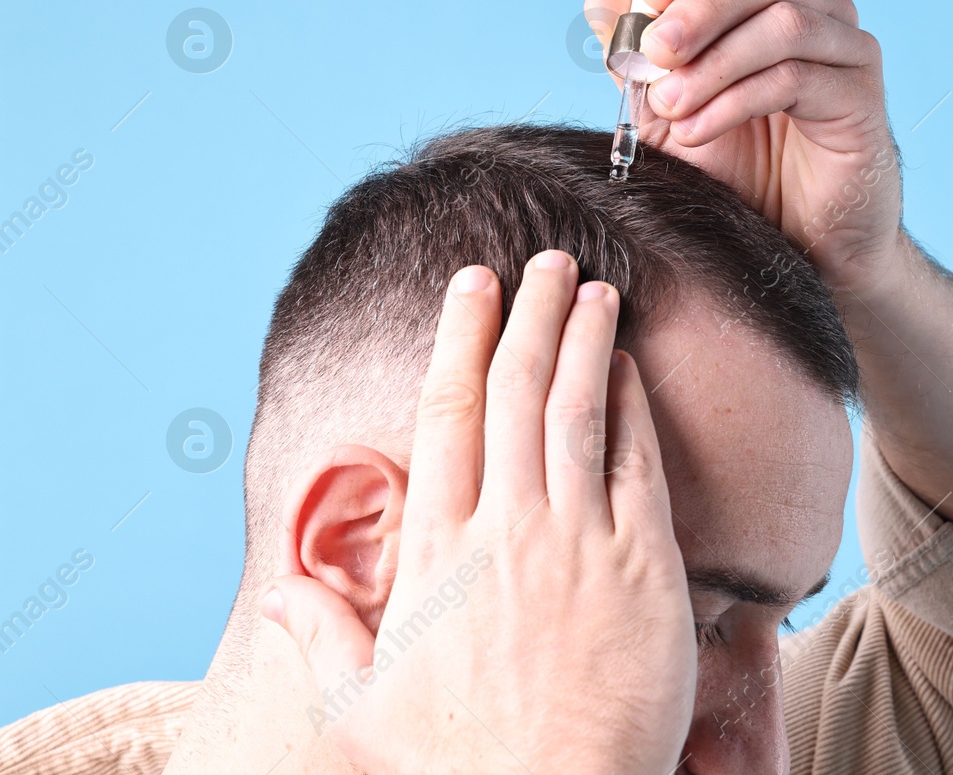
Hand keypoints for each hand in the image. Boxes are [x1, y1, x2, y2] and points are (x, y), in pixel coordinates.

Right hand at [263, 253, 694, 774]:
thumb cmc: (459, 764)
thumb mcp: (364, 704)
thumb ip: (322, 634)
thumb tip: (276, 591)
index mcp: (436, 550)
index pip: (447, 415)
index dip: (460, 339)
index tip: (469, 288)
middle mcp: (505, 529)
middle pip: (512, 393)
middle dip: (524, 315)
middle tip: (537, 261)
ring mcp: (577, 542)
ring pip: (576, 411)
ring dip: (581, 339)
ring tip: (589, 287)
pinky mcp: (642, 567)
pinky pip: (637, 465)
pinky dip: (632, 406)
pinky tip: (629, 366)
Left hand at [586, 0, 903, 291]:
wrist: (798, 246)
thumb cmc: (742, 175)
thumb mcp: (670, 114)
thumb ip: (640, 61)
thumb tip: (600, 0)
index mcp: (773, 1)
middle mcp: (821, 13)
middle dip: (698, 10)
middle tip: (652, 52)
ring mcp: (848, 53)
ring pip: (783, 23)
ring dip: (714, 62)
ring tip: (669, 106)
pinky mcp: (862, 100)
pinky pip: (798, 79)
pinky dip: (736, 99)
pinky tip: (698, 129)